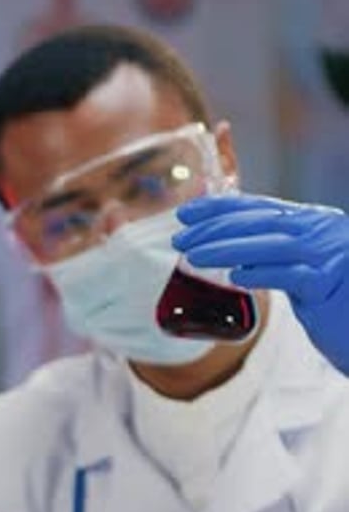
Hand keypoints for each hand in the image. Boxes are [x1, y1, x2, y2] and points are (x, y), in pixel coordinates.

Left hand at [173, 193, 348, 373]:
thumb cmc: (336, 304)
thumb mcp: (304, 272)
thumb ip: (276, 257)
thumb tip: (232, 252)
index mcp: (313, 222)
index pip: (259, 208)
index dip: (220, 207)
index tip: (186, 213)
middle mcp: (321, 230)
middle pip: (260, 222)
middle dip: (214, 227)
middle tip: (179, 237)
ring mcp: (328, 255)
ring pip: (269, 245)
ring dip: (226, 248)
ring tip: (193, 256)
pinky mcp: (330, 283)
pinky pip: (289, 275)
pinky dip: (260, 274)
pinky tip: (233, 277)